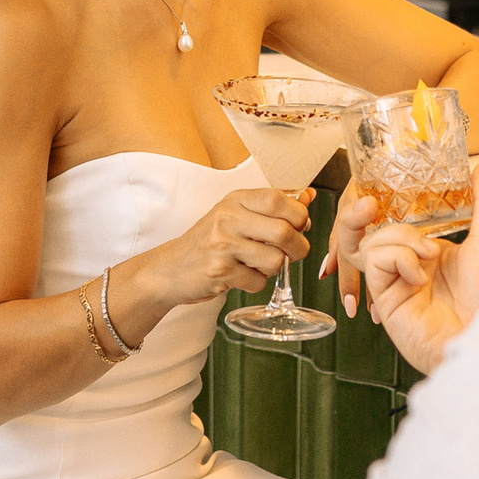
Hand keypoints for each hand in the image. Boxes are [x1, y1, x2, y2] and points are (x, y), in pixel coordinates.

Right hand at [137, 186, 311, 320]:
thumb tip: (308, 196)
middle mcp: (227, 218)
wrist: (170, 269)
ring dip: (274, 268)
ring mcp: (222, 245)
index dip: (299, 214)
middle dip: (298, 247)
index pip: (278, 199)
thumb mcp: (236, 215)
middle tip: (294, 252)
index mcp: (235, 200)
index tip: (301, 225)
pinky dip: (256, 283)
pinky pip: (258, 282)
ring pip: (275, 260)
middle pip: (284, 232)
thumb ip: (271, 207)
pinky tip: (242, 276)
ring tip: (259, 265)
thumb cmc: (208, 242)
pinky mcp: (220, 272)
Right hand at [334, 162, 478, 368]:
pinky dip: (397, 258)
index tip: (394, 185)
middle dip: (367, 211)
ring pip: (372, 241)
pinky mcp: (386, 298)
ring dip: (399, 237)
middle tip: (379, 205)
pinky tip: (420, 274)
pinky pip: (374, 262)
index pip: (398, 220)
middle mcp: (411, 266)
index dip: (387, 203)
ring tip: (427, 253)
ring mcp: (396, 282)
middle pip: (375, 228)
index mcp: (432, 253)